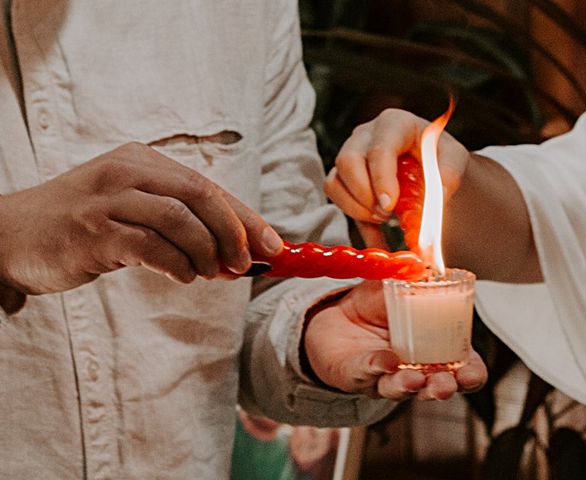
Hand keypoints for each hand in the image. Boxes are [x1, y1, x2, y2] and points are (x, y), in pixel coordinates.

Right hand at [0, 142, 282, 293]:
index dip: (246, 217)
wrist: (12, 236)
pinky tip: (183, 276)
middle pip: (200, 194)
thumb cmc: (85, 227)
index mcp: (143, 161)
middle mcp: (127, 171)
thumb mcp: (134, 212)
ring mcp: (107, 198)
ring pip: (179, 219)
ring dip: (207, 251)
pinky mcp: (92, 230)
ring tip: (212, 273)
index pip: (208, 185)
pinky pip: (151, 246)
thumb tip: (237, 255)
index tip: (273, 246)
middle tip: (248, 263)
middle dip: (235, 231)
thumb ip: (182, 227)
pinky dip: (177, 264)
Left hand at [303, 281, 486, 400]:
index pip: (462, 371)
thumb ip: (414, 276)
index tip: (470, 374)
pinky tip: (386, 360)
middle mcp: (415, 371)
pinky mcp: (356, 376)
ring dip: (410, 386)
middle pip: (435, 388)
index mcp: (436, 351)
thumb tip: (429, 258)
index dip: (471, 375)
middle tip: (445, 384)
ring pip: (401, 389)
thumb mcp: (398, 286)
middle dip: (443, 388)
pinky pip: (367, 374)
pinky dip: (378, 367)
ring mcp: (385, 377)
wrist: (336, 316)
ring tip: (415, 379)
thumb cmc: (376, 305)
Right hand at [324, 109, 540, 281]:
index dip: (381, 179)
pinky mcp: (342, 178)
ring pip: (335, 182)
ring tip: (385, 218)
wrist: (430, 164)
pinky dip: (357, 223)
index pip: (379, 149)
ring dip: (357, 209)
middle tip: (387, 214)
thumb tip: (437, 197)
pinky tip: (378, 236)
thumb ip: (448, 175)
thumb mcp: (453, 159)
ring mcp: (349, 155)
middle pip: (347, 162)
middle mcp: (365, 135)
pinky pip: (337, 200)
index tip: (390, 206)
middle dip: (364, 195)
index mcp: (394, 124)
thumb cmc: (439, 156)